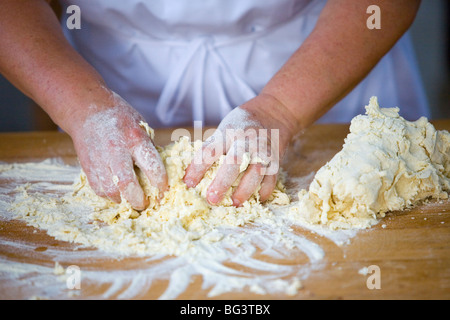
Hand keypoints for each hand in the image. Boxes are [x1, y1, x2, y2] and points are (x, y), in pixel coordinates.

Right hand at [70, 91, 167, 209]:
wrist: (87, 110)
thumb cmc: (120, 119)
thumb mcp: (141, 127)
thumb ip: (148, 149)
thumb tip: (160, 173)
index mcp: (135, 138)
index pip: (152, 166)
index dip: (160, 183)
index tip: (163, 189)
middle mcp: (117, 150)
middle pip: (127, 183)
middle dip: (139, 199)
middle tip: (146, 203)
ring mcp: (100, 160)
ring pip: (111, 190)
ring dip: (124, 199)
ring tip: (132, 198)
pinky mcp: (88, 167)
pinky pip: (99, 189)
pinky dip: (110, 195)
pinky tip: (117, 192)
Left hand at [183, 94, 294, 205]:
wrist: (273, 113)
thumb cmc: (241, 125)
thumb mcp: (224, 129)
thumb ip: (213, 148)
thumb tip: (192, 174)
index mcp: (227, 133)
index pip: (209, 151)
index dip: (197, 168)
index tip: (188, 183)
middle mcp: (245, 142)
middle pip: (232, 162)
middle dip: (222, 182)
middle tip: (211, 199)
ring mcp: (262, 151)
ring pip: (255, 172)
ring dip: (244, 190)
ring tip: (234, 203)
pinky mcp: (275, 160)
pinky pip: (271, 178)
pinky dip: (263, 191)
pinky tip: (255, 199)